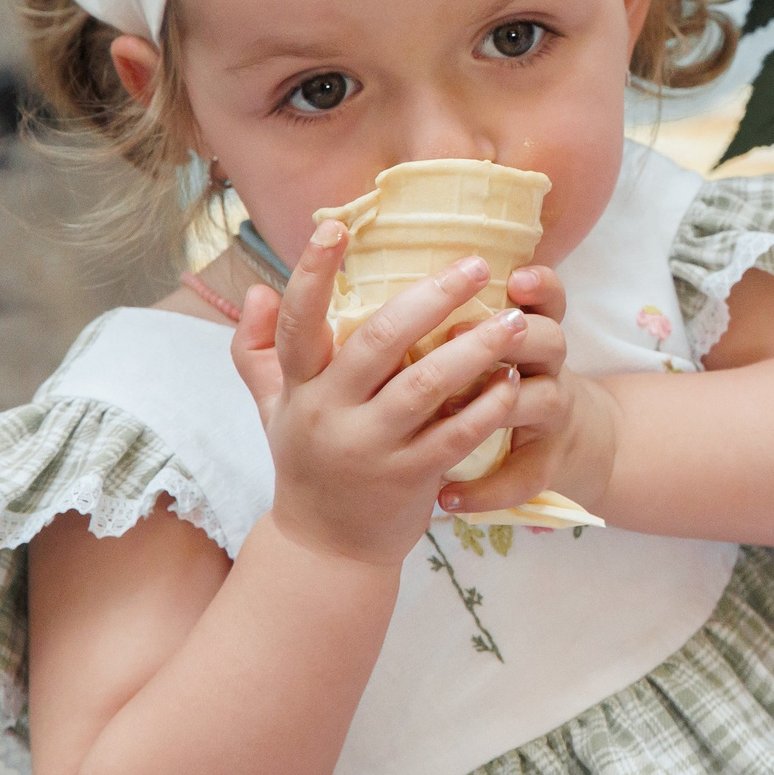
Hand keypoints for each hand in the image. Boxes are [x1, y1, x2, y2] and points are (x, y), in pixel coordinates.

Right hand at [231, 222, 526, 568]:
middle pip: (376, 342)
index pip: (298, 323)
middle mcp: (329, 414)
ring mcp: (370, 448)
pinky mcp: (410, 477)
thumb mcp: (275, 408)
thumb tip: (258, 290)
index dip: (311, 274)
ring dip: (475, 349)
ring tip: (515, 320)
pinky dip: (487, 406)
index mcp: (299, 389)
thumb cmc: (309, 461)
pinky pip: (456, 435)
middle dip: (430, 299)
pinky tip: (513, 380)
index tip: (336, 226)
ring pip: (425, 385)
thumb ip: (260, 350)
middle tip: (477, 265)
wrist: (327, 548)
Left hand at [437, 264, 608, 517]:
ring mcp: (552, 415)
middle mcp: (549, 368)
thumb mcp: (500, 345)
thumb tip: (391, 289)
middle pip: (552, 338)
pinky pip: (521, 478)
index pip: (548, 298)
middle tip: (461, 335)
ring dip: (503, 403)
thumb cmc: (509, 381)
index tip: (514, 278)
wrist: (563, 442)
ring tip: (454, 412)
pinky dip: (484, 491)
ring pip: (545, 399)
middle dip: (514, 335)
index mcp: (533, 333)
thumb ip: (463, 318)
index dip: (539, 286)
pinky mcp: (544, 464)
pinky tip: (447, 498)